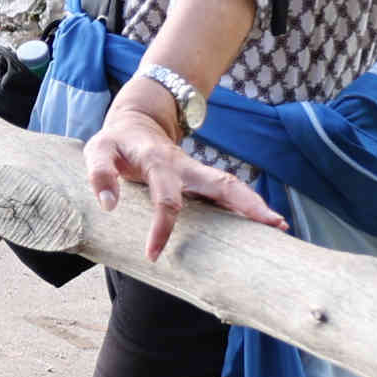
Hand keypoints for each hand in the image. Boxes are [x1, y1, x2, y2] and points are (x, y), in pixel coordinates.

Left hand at [85, 99, 278, 261]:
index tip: (155, 254)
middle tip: (272, 225)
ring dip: (254, 206)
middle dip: (246, 204)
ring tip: (279, 228)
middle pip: (221, 183)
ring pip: (230, 187)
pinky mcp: (200, 180)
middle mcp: (184, 166)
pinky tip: (263, 225)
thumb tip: (108, 204)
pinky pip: (225, 193)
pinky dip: (245, 207)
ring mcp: (196, 172)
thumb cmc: (115, 142)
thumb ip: (99, 174)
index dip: (162, 226)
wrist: (137, 122)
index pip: (166, 197)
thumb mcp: (97, 151)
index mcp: (158, 161)